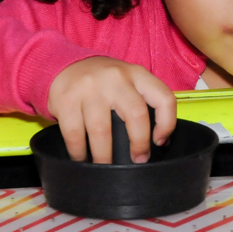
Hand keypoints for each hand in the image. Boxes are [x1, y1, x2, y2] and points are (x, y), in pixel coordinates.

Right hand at [47, 57, 177, 163]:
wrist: (66, 64)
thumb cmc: (105, 81)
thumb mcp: (129, 82)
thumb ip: (143, 102)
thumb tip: (160, 140)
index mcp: (137, 74)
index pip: (163, 98)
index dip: (167, 124)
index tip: (160, 142)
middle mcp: (115, 78)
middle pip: (135, 115)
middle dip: (139, 144)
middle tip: (137, 160)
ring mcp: (89, 88)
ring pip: (101, 131)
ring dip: (104, 156)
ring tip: (105, 167)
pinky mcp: (66, 99)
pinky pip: (75, 134)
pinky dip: (78, 152)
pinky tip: (82, 158)